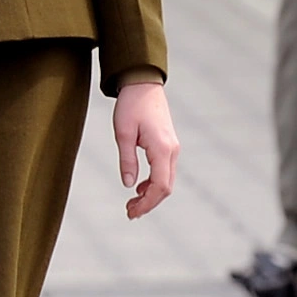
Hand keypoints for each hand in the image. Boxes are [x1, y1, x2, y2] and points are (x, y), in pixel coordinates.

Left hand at [115, 78, 178, 218]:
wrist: (143, 84)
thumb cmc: (131, 105)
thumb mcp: (123, 133)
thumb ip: (127, 160)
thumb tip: (129, 185)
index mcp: (162, 149)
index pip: (159, 186)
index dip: (146, 203)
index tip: (131, 212)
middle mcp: (172, 151)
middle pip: (165, 187)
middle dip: (149, 203)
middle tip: (130, 213)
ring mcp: (173, 148)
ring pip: (166, 180)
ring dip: (151, 194)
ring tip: (132, 203)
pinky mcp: (168, 145)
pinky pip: (164, 170)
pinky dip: (153, 183)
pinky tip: (139, 187)